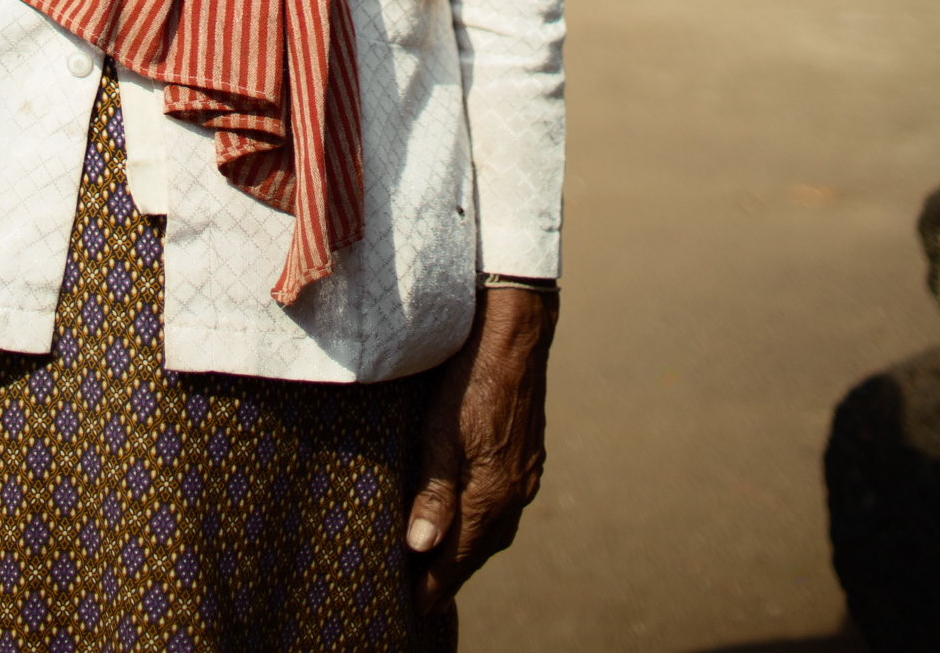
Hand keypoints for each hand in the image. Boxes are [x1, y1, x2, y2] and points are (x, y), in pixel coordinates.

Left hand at [405, 284, 557, 617]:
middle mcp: (515, 492)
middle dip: (451, 573)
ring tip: (441, 560)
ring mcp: (525, 473)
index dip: (434, 585)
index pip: (459, 558)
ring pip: (494, 528)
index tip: (412, 607)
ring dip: (469, 547)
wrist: (515, 333)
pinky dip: (483, 520)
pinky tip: (469, 513)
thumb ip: (434, 492)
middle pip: (479, 550)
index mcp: (493, 495)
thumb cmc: (470, 379)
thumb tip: (421, 549)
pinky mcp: (527, 454)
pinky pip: (504, 504)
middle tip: (421, 591)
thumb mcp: (441, 432)